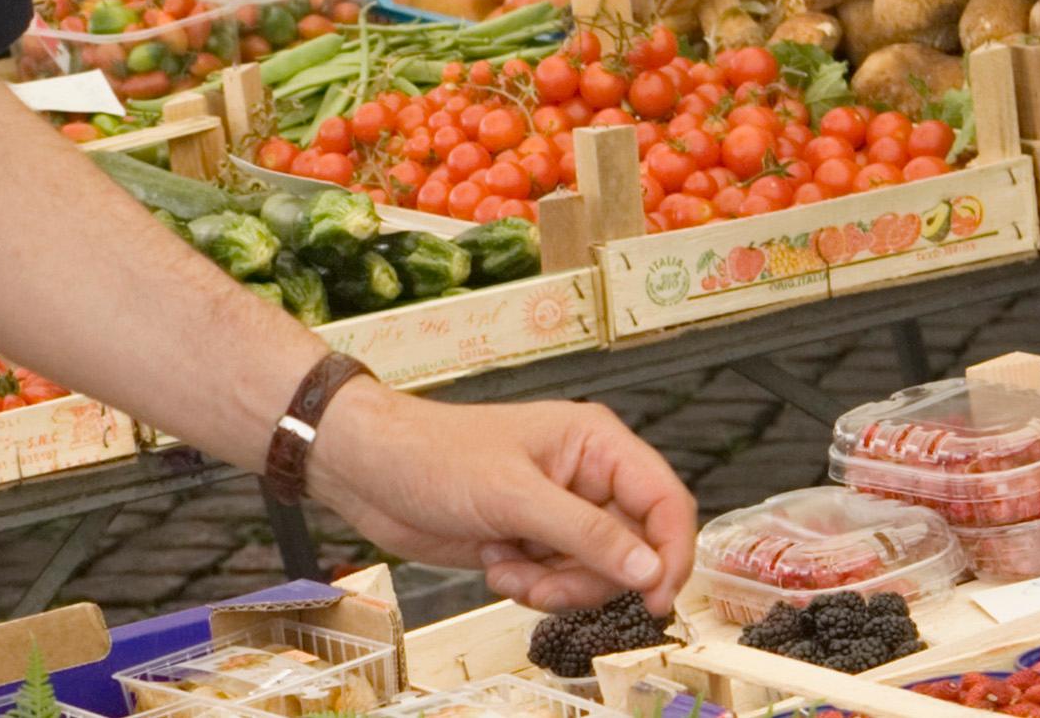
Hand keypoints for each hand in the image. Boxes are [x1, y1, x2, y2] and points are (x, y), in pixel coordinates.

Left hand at [310, 386, 695, 611]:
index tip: (655, 598)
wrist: (368, 470)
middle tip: (543, 584)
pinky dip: (531, 586)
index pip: (666, 502)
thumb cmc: (431, 455)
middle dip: (590, 578)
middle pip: (634, 550)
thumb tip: (651, 569)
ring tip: (506, 567)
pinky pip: (562, 582)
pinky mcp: (534, 540)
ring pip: (596, 574)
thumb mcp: (514, 496)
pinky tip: (494, 564)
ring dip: (553, 586)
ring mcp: (560, 512)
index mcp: (595, 443)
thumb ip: (588, 535)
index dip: (671, 553)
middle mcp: (586, 476)